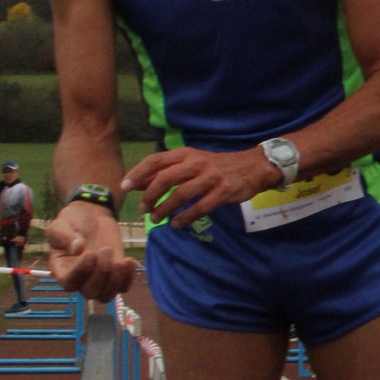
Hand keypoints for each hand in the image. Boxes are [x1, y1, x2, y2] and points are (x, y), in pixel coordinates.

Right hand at [46, 204, 137, 300]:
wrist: (91, 217)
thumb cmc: (72, 222)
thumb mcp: (61, 225)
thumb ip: (65, 236)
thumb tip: (78, 248)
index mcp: (62, 270)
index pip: (69, 283)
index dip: (81, 272)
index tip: (90, 253)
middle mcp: (79, 280)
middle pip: (90, 293)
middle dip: (102, 273)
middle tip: (106, 249)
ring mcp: (98, 279)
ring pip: (106, 296)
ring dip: (116, 280)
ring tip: (121, 260)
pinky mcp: (114, 274)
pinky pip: (122, 288)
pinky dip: (128, 278)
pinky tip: (129, 260)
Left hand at [121, 145, 279, 225]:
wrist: (254, 166)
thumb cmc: (217, 166)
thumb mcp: (192, 162)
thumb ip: (168, 172)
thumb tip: (139, 184)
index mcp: (186, 154)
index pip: (156, 160)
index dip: (138, 173)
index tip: (125, 187)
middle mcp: (196, 163)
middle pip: (165, 179)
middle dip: (150, 196)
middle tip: (144, 209)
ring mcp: (210, 178)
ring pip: (180, 195)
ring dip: (165, 209)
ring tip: (157, 220)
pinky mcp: (223, 192)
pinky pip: (199, 208)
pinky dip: (185, 218)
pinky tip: (177, 224)